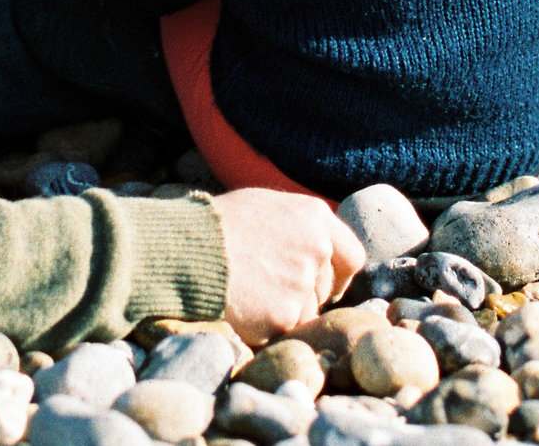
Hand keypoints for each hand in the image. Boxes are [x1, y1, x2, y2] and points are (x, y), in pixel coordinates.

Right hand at [210, 187, 364, 344]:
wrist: (186, 250)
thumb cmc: (218, 226)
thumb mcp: (267, 208)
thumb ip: (300, 228)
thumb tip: (320, 250)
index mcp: (315, 217)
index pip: (352, 256)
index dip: (337, 276)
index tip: (320, 285)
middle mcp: (317, 247)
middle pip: (325, 290)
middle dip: (303, 296)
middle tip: (266, 289)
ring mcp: (303, 282)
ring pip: (306, 314)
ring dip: (284, 312)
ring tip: (250, 293)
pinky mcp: (286, 314)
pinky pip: (285, 330)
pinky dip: (266, 326)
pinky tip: (244, 306)